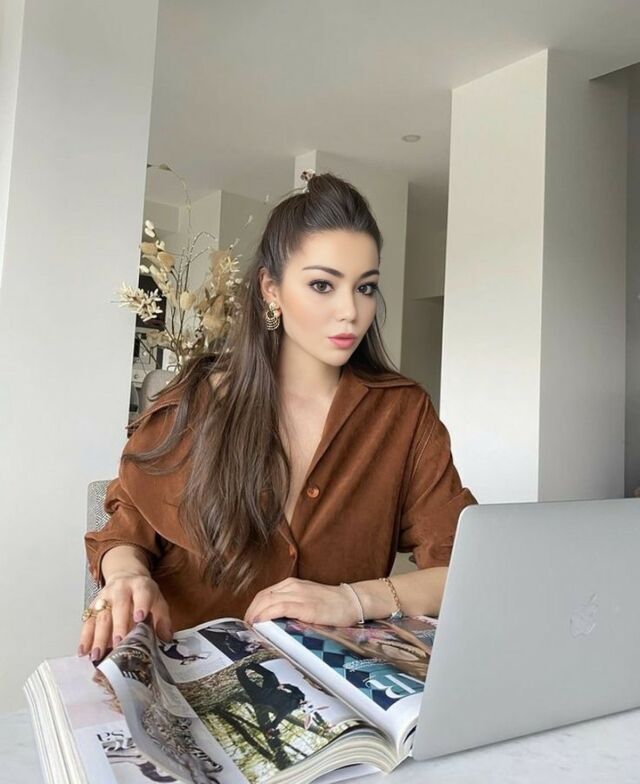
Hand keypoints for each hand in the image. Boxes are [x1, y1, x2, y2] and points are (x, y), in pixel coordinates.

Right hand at [78, 570, 172, 661]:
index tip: (139, 617)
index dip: (140, 604)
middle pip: (118, 606)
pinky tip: (84, 651)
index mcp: (140, 586)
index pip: (141, 594)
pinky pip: (88, 621)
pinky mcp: (93, 606)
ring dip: (98, 636)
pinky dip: (85, 637)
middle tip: (118, 642)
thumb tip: (166, 638)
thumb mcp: (158, 601)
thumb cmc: (143, 594)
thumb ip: (162, 619)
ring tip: (98, 654)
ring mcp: (105, 597)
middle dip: (118, 625)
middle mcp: (121, 590)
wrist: (125, 577)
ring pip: (101, 615)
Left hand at [243, 577, 360, 626]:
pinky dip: (266, 614)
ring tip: (251, 628)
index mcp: (291, 584)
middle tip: (247, 627)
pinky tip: (261, 623)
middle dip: (251, 612)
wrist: (350, 602)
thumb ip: (291, 606)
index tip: (249, 621)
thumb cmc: (330, 605)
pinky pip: (279, 608)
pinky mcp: (305, 605)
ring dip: (255, 615)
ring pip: (267, 601)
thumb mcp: (306, 600)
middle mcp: (292, 586)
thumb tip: (273, 622)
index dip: (253, 607)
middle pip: (262, 597)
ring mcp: (298, 594)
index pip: (264, 594)